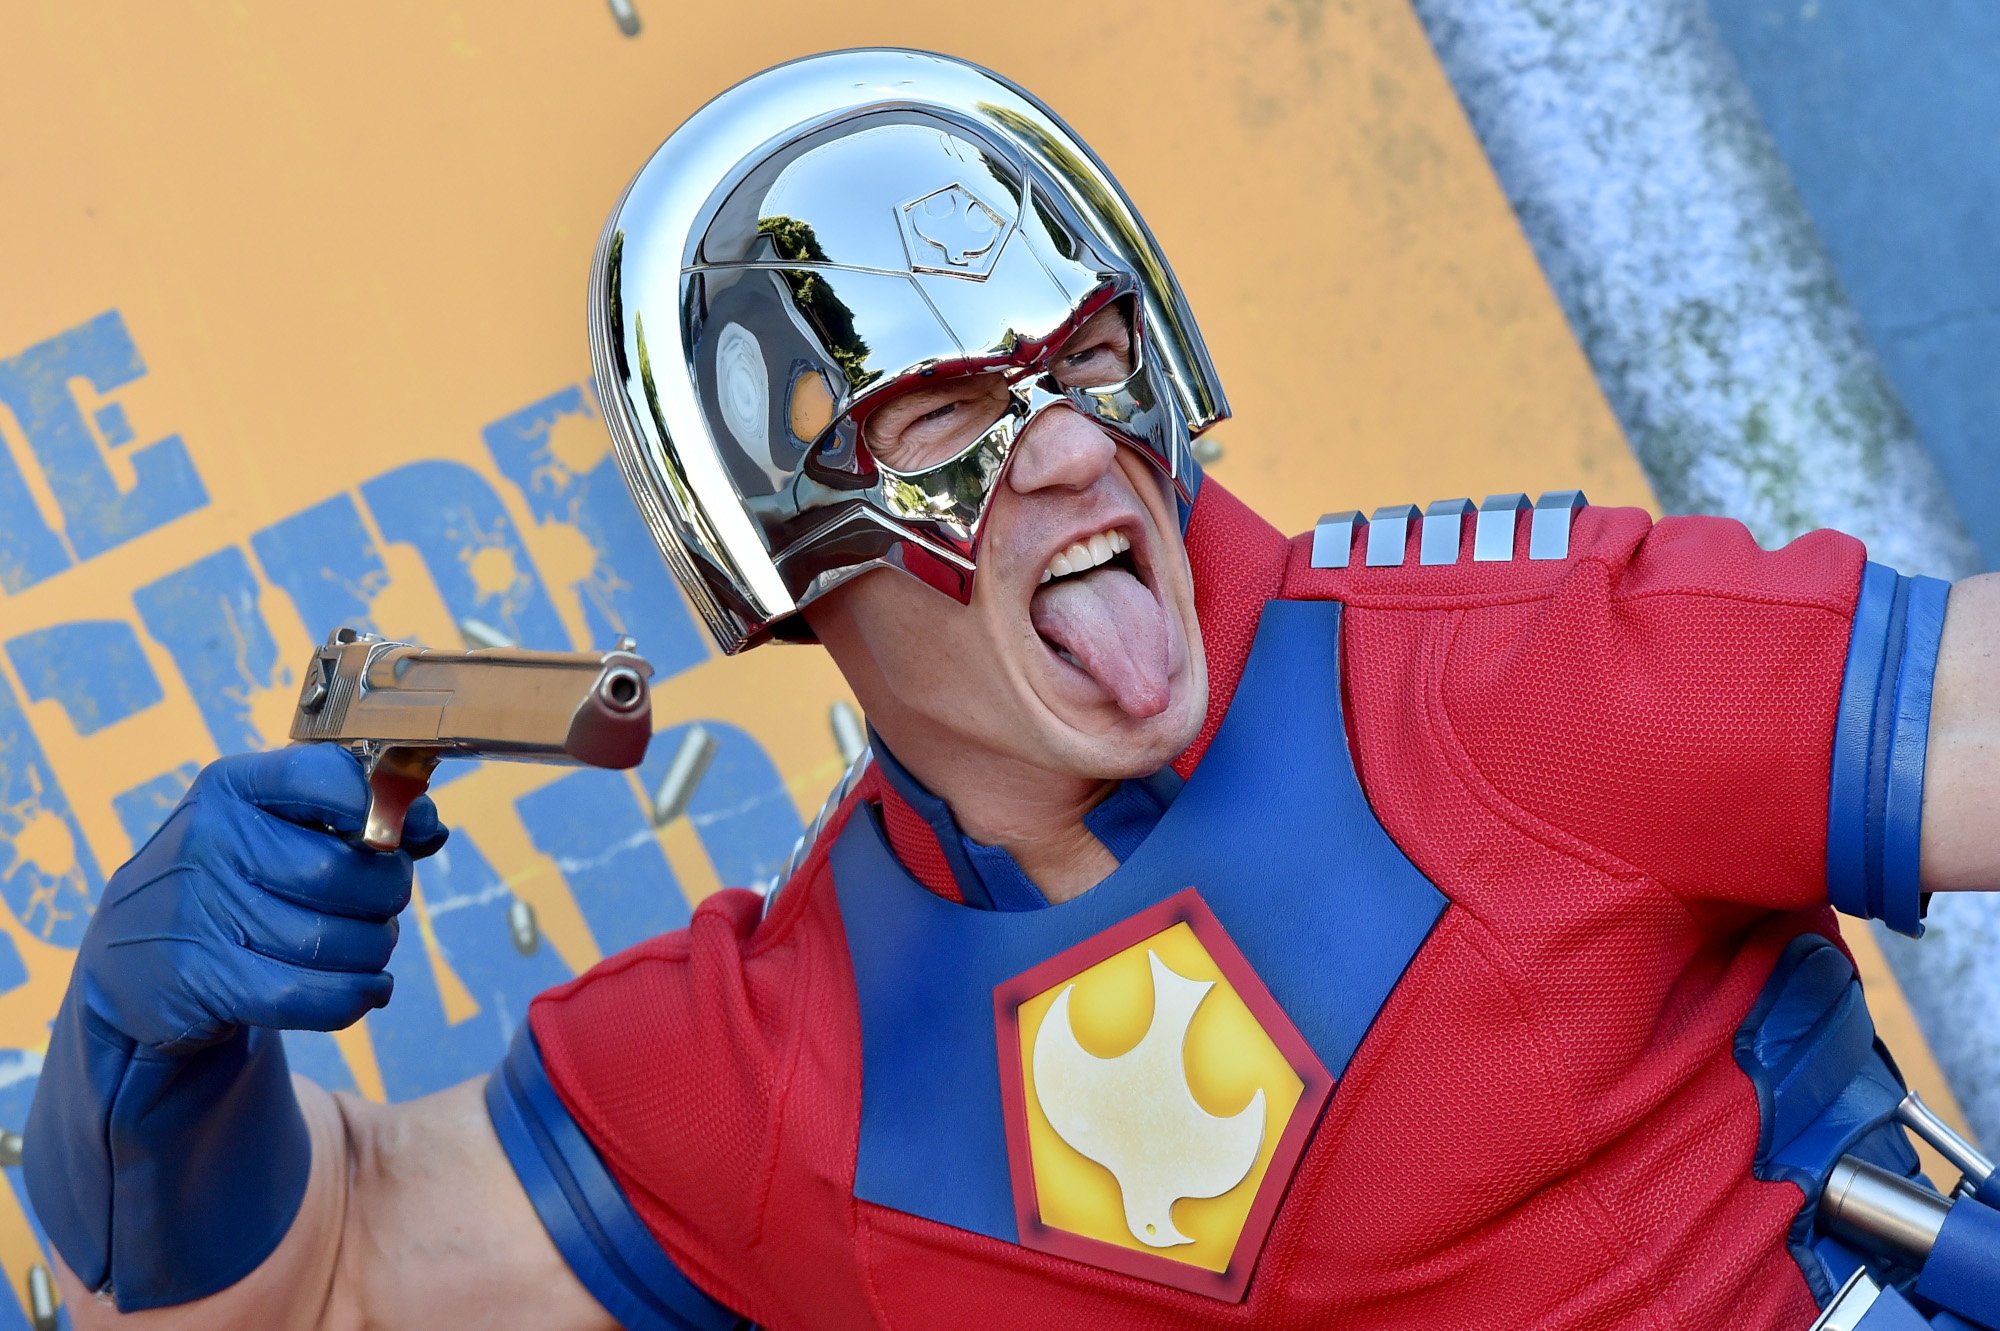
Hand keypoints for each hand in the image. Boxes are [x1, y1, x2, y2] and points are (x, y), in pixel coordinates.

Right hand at [79, 744, 447, 1052]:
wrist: (136, 960)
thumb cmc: (237, 881)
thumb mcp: (277, 828)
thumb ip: (360, 817)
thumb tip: (430, 827)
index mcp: (233, 787)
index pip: (328, 777)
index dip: (382, 808)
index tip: (397, 837)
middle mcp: (209, 840)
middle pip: (349, 873)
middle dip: (387, 896)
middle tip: (377, 904)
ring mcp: (199, 911)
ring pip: (338, 942)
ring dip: (372, 951)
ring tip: (361, 945)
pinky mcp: (201, 979)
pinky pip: (313, 996)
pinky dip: (356, 996)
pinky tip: (367, 988)